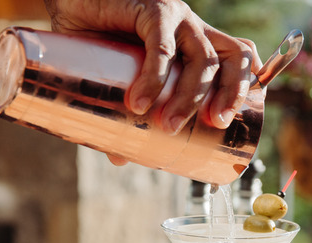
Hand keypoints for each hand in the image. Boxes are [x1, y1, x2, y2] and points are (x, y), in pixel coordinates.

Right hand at [43, 0, 261, 137]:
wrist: (67, 2)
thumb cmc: (98, 38)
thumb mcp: (120, 78)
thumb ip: (123, 116)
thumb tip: (119, 157)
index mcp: (195, 42)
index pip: (238, 58)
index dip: (244, 86)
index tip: (229, 119)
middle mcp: (192, 27)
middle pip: (232, 58)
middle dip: (230, 94)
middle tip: (214, 124)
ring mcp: (175, 16)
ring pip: (202, 57)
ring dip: (190, 97)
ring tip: (168, 125)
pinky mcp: (150, 9)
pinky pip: (161, 46)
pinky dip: (154, 77)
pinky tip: (139, 102)